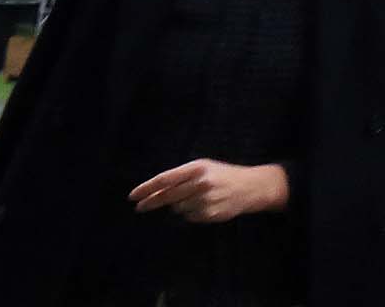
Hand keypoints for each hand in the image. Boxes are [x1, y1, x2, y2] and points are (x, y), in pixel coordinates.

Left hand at [129, 159, 288, 223]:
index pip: (165, 179)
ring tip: (197, 198)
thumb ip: (182, 177)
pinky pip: (190, 217)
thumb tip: (155, 193)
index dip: (146, 188)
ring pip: (178, 208)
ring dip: (180, 206)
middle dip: (151, 202)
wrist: (251, 186)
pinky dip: (192, 213)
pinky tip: (206, 205)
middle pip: (167, 196)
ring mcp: (205, 200)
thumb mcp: (204, 167)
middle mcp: (200, 183)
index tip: (133, 196)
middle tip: (140, 207)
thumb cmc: (223, 174)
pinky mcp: (209, 214)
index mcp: (197, 168)